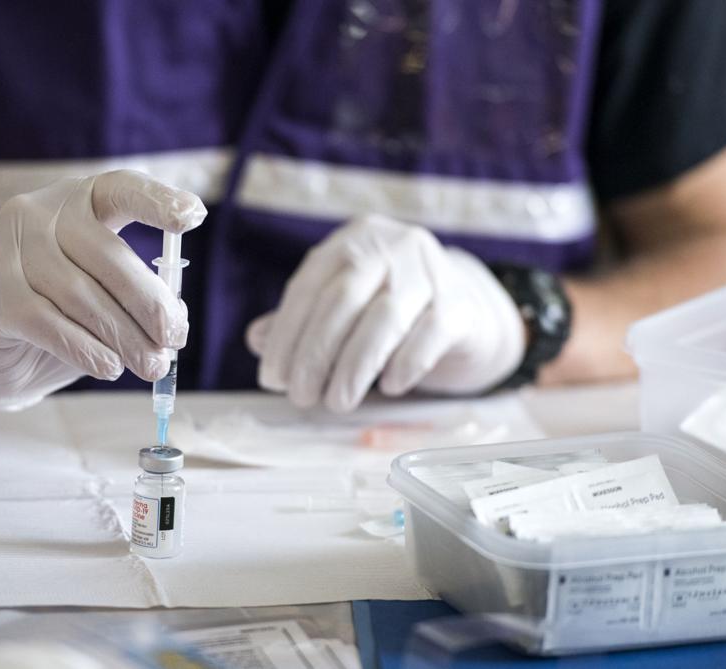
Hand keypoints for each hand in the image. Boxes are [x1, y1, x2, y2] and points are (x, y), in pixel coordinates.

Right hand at [0, 170, 205, 409]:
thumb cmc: (58, 305)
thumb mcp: (101, 288)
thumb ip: (135, 294)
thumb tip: (174, 322)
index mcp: (78, 200)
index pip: (120, 188)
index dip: (156, 201)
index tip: (193, 216)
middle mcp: (40, 214)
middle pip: (107, 254)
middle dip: (149, 303)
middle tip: (175, 338)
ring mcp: (11, 251)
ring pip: (81, 296)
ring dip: (125, 337)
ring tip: (152, 365)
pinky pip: (50, 324)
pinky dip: (86, 350)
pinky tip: (110, 368)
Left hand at [246, 215, 525, 411]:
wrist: (469, 311)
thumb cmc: (394, 310)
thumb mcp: (346, 307)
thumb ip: (302, 320)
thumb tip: (257, 339)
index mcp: (354, 241)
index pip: (309, 286)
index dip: (286, 334)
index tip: (273, 379)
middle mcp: (392, 246)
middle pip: (343, 299)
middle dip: (315, 354)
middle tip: (301, 397)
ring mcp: (431, 272)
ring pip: (384, 318)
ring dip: (354, 366)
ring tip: (337, 402)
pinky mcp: (462, 305)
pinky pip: (429, 335)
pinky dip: (404, 363)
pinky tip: (388, 388)